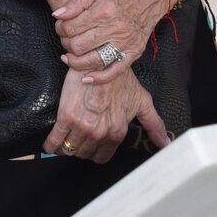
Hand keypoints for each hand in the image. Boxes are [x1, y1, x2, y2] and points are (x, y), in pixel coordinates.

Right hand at [43, 69, 168, 163]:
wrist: (101, 59)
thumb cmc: (121, 78)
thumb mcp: (142, 101)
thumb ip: (154, 124)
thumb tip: (165, 144)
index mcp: (117, 132)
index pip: (101, 157)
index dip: (94, 150)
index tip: (90, 142)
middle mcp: (101, 133)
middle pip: (84, 154)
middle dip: (80, 148)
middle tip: (77, 137)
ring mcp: (83, 127)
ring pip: (69, 151)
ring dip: (65, 148)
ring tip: (63, 139)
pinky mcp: (66, 118)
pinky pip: (54, 142)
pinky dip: (50, 145)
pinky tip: (50, 142)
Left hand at [54, 0, 167, 82]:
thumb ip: (77, 1)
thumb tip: (57, 14)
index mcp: (104, 10)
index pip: (71, 28)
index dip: (60, 28)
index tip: (61, 25)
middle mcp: (115, 28)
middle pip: (78, 46)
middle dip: (66, 43)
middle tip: (66, 37)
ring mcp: (126, 42)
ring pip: (93, 61)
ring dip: (75, 62)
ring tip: (69, 55)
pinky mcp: (134, 51)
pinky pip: (115, 71)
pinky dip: (99, 78)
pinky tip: (86, 78)